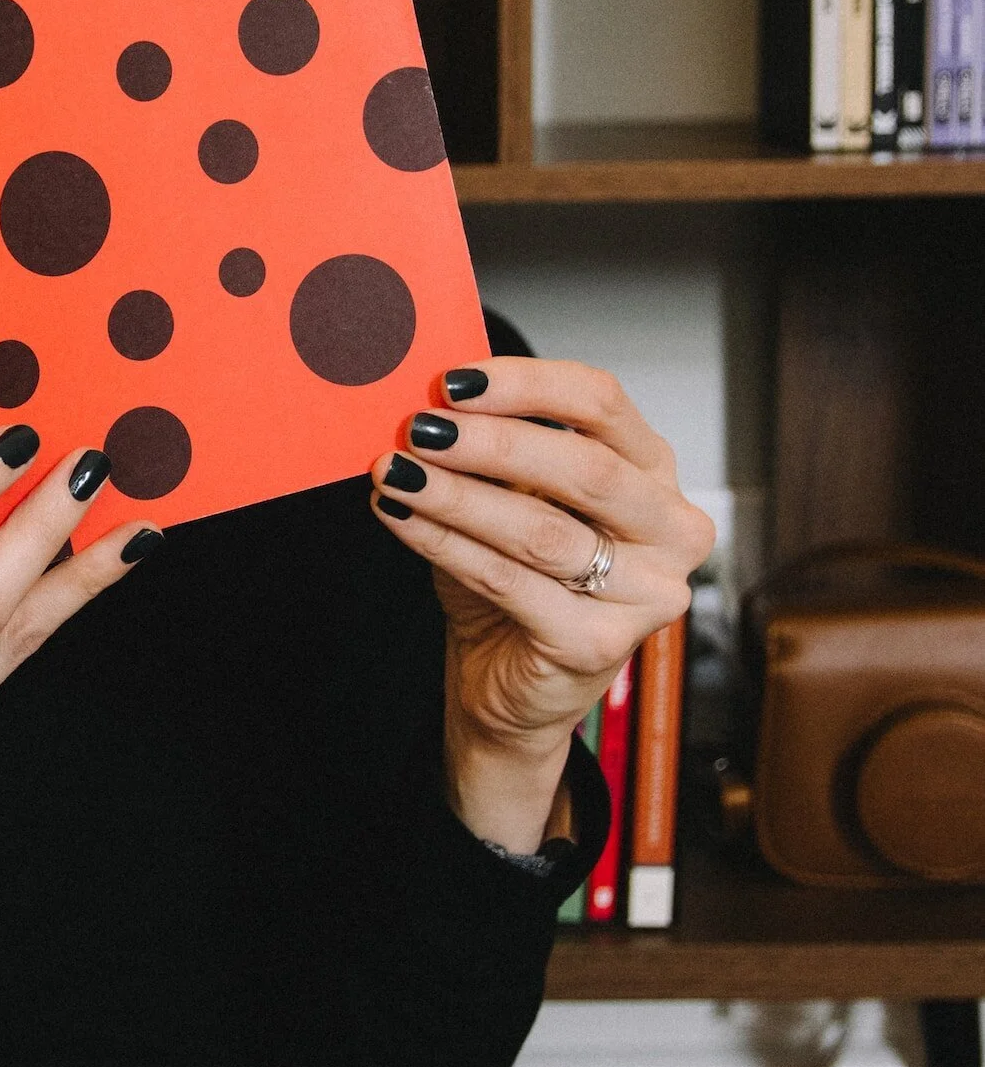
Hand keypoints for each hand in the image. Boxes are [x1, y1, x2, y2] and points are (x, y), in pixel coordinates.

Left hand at [370, 360, 714, 852]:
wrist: (511, 685)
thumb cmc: (516, 582)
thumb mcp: (507, 500)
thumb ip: (489, 452)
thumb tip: (427, 399)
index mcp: (653, 472)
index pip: (602, 404)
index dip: (527, 384)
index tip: (453, 381)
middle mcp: (671, 529)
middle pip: (586, 467)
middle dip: (493, 443)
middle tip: (421, 427)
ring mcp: (648, 592)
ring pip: (542, 531)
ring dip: (457, 495)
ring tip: (396, 471)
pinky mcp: (603, 644)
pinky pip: (512, 583)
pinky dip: (445, 544)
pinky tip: (399, 515)